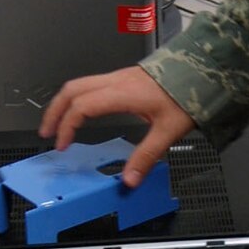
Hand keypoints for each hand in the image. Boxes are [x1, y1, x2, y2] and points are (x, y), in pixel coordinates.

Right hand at [39, 66, 194, 185]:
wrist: (201, 68)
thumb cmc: (187, 93)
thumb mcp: (168, 131)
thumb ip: (146, 156)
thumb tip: (129, 179)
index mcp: (122, 93)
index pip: (81, 107)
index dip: (66, 126)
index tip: (62, 144)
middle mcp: (116, 81)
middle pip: (71, 90)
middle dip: (54, 111)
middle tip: (47, 132)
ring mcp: (119, 76)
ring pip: (79, 83)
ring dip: (64, 102)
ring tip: (59, 122)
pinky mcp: (125, 77)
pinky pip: (92, 83)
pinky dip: (78, 97)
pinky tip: (83, 110)